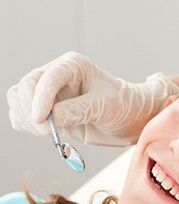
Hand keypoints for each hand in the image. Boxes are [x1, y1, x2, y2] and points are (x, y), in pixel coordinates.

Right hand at [7, 52, 178, 145]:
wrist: (130, 121)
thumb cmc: (123, 107)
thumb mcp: (104, 107)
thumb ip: (78, 111)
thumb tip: (51, 118)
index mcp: (72, 66)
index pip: (45, 78)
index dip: (39, 99)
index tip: (42, 121)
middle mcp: (57, 77)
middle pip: (25, 88)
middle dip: (30, 111)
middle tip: (46, 131)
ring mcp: (50, 95)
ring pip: (18, 101)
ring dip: (26, 119)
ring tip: (48, 132)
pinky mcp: (49, 112)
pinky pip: (23, 116)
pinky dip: (25, 126)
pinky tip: (44, 132)